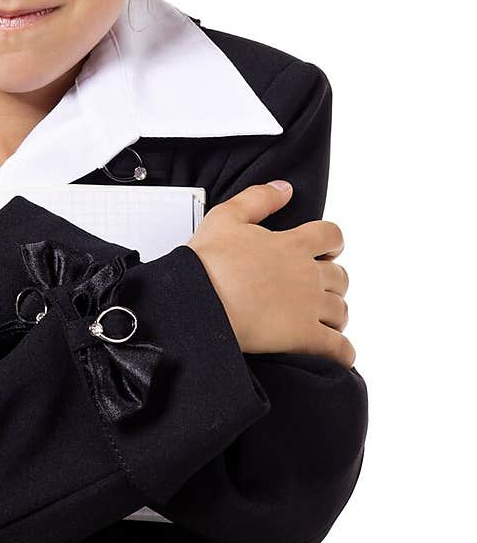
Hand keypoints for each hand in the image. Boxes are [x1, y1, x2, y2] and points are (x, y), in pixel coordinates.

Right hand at [188, 180, 354, 366]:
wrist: (199, 302)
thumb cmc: (207, 262)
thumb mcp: (227, 216)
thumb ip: (259, 198)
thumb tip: (286, 187)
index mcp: (294, 244)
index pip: (331, 236)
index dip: (332, 242)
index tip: (326, 250)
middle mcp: (308, 275)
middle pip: (340, 276)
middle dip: (332, 282)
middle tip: (316, 289)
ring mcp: (309, 307)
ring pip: (341, 310)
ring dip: (335, 314)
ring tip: (323, 321)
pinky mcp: (304, 337)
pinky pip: (338, 348)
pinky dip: (343, 352)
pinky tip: (339, 355)